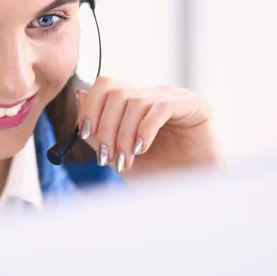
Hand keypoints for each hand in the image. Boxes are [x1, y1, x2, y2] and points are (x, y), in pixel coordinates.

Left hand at [76, 77, 222, 176]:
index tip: (85, 134)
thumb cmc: (159, 173)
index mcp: (138, 101)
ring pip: (136, 102)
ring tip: (125, 161)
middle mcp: (155, 94)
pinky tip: (142, 150)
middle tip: (106, 157)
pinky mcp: (196, 105)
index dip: (91, 107)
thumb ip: (99, 130)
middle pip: (117, 93)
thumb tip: (81, 94)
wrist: (195, 190)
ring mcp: (176, 97)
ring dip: (124, 135)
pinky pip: (160, 109)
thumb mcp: (119, 154)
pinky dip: (145, 130)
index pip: (106, 85)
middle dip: (105, 127)